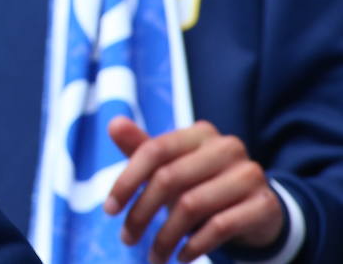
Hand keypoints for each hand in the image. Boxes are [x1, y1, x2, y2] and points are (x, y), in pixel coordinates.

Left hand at [103, 117, 282, 263]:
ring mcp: (250, 174)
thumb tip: (113, 123)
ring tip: (154, 256)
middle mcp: (227, 147)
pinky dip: (195, 245)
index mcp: (200, 133)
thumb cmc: (200, 184)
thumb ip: (142, 147)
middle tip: (127, 238)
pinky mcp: (265, 204)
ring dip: (165, 237)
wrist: (256, 210)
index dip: (127, 181)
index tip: (109, 210)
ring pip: (192, 205)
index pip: (154, 150)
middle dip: (141, 214)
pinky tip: (181, 256)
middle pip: (169, 179)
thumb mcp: (170, 167)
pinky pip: (221, 226)